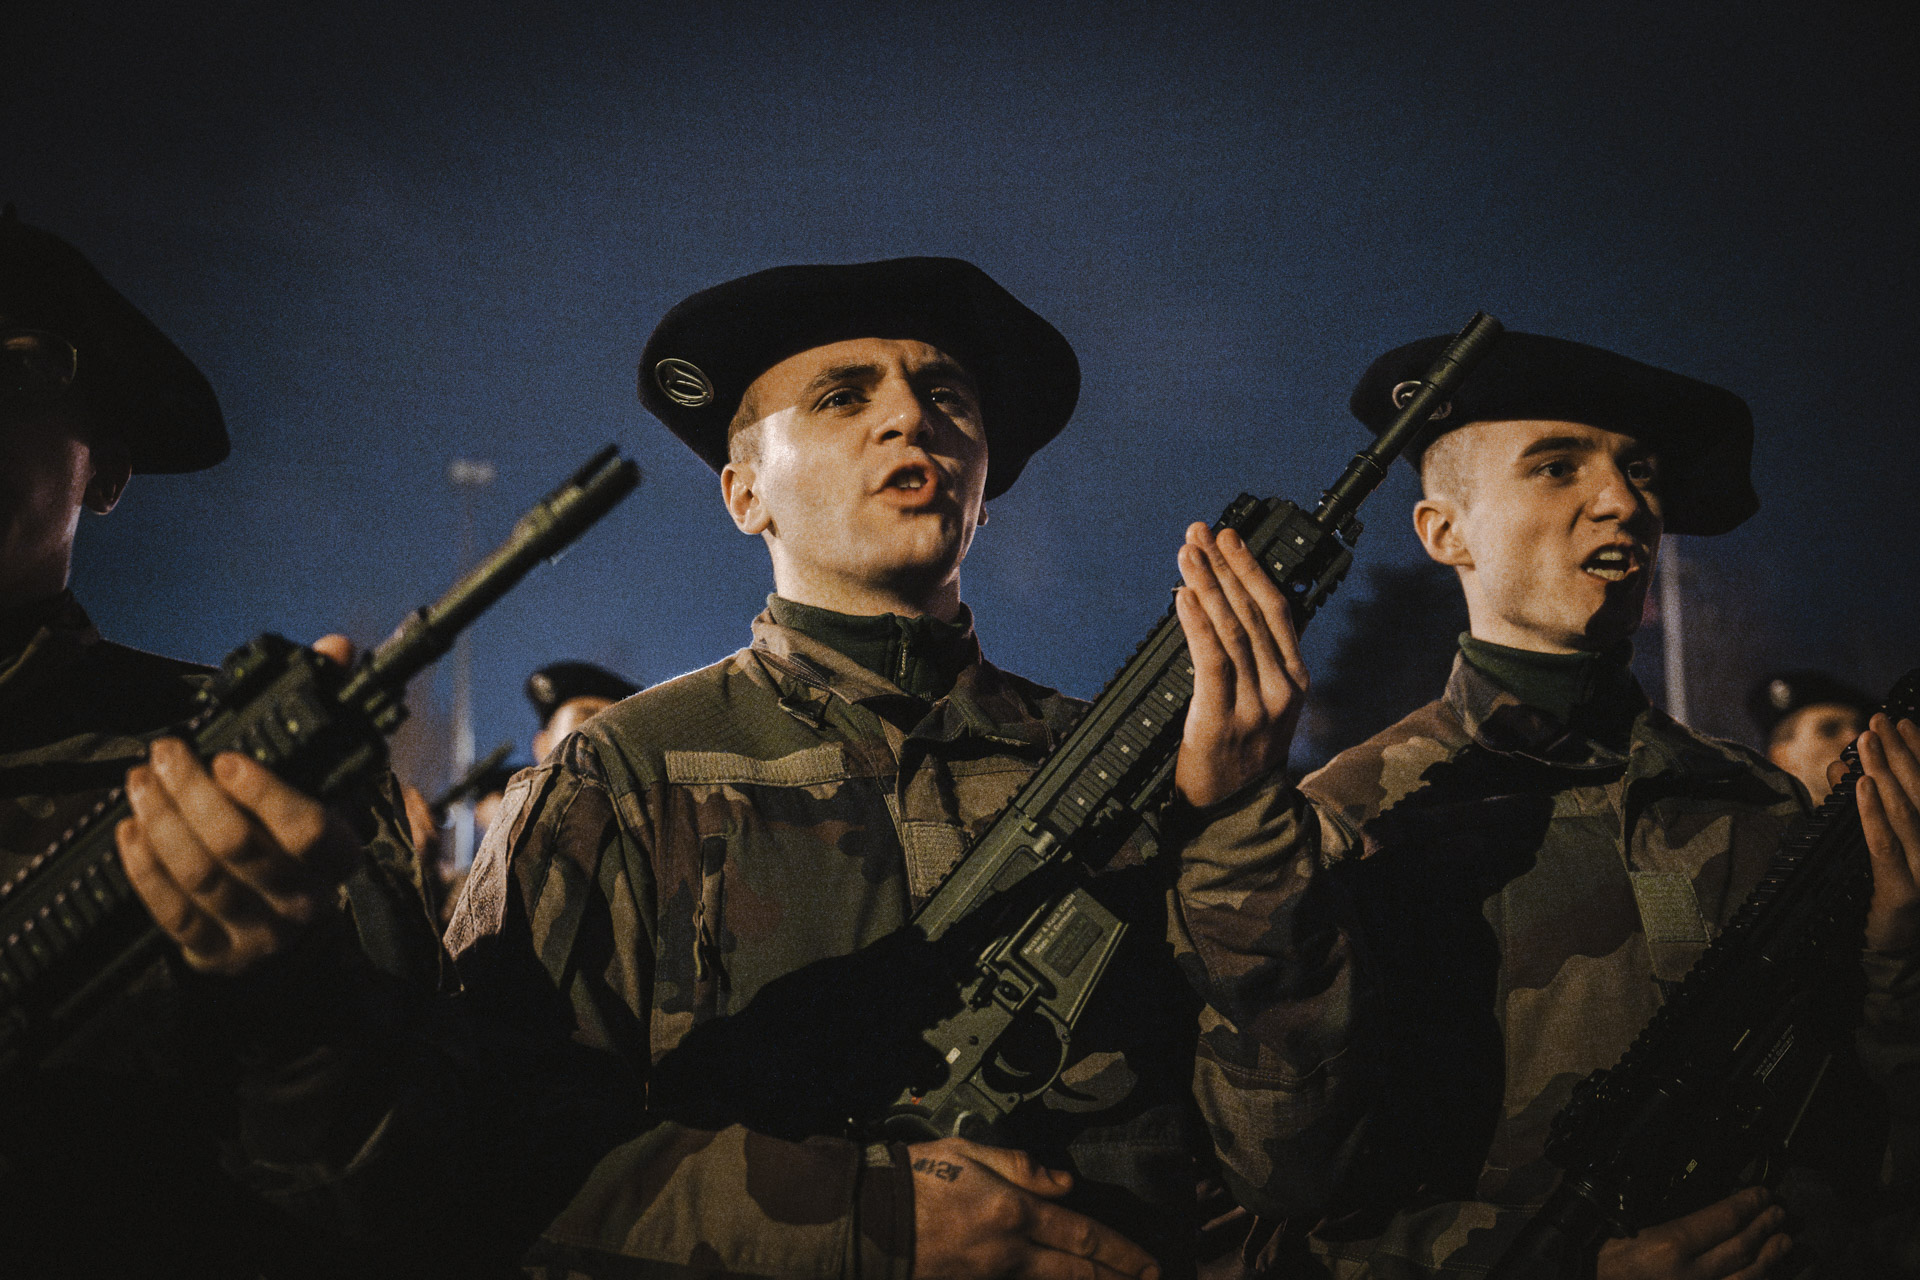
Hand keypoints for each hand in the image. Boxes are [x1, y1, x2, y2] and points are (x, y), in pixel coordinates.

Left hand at [115, 635, 364, 976]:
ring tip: (139, 781)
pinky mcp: (217, 954)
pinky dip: (144, 867)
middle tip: (165, 753)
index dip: (264, 792)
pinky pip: (172, 912)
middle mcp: (305, 900)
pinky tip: (129, 831)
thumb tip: (336, 647)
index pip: (309, 829)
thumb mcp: (321, 777)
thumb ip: (325, 710)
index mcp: (339, 854)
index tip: (225, 757)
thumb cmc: (298, 835)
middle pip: (240, 846)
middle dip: (191, 793)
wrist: (286, 925)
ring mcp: (260, 932)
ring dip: (161, 821)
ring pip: (201, 875)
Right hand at [908, 1138, 1158, 1279]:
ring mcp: (991, 1277)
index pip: (1082, 1236)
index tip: (1150, 1265)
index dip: (1121, 1254)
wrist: (868, 1222)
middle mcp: (1010, 1252)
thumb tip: (1063, 1181)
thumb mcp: (968, 1153)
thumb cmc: (916, 1179)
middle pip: (1076, 1274)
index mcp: (1013, 1212)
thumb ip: (1020, 1165)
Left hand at [1171, 523, 1307, 808]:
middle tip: (1202, 532)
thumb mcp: (1263, 704)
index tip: (1231, 537)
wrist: (1232, 810)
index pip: (1277, 610)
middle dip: (1225, 566)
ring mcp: (1255, 705)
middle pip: (1253, 612)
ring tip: (1187, 553)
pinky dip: (1197, 625)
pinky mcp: (1223, 720)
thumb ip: (1255, 660)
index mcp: (1295, 680)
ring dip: (1207, 586)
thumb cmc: (1240, 753)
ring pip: (1232, 631)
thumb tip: (1227, 605)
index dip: (1252, 569)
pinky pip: (1212, 662)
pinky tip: (1185, 597)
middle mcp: (1281, 688)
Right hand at [1595, 1187, 1789, 1279]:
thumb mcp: (1625, 1217)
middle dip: (1764, 1227)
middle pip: (1740, 1247)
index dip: (1748, 1203)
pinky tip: (1763, 1273)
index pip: (1723, 1219)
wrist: (1585, 1278)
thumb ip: (1664, 1210)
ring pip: (1746, 1277)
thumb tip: (1701, 1198)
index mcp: (1669, 1244)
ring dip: (1770, 1258)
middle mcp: (1690, 1274)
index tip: (1762, 1193)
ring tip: (1786, 1241)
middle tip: (1780, 1212)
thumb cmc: (1599, 1248)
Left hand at [1849, 714, 1919, 951]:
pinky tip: (1862, 786)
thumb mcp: (1874, 846)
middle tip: (1877, 720)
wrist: (1891, 958)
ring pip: (1905, 811)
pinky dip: (1872, 813)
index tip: (1901, 721)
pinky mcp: (1903, 892)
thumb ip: (1861, 808)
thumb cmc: (1883, 899)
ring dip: (1886, 772)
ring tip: (1867, 741)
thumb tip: (1839, 769)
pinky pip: (1885, 845)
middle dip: (1899, 752)